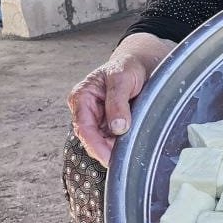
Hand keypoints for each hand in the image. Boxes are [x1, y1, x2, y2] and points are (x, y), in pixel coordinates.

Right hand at [67, 34, 172, 166]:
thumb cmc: (128, 66)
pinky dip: (122, 144)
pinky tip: (133, 143)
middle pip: (92, 139)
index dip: (96, 146)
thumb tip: (117, 128)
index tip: (110, 159)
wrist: (140, 64)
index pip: (84, 128)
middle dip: (107, 150)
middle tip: (126, 159)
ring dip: (116, 148)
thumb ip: (118, 102)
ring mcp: (97, 118)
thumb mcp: (122, 79)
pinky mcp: (108, 123)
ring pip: (102, 142)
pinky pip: (112, 140)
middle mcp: (85, 110)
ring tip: (133, 148)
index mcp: (82, 97)